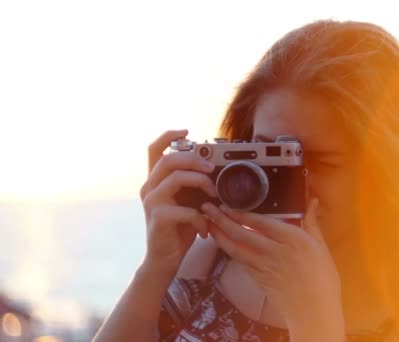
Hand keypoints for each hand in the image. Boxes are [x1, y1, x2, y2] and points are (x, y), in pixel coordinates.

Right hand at [139, 129, 216, 275]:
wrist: (165, 259)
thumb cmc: (179, 229)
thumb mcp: (188, 201)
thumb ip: (194, 184)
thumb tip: (215, 168)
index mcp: (156, 181)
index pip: (154, 149)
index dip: (169, 135)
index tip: (187, 130)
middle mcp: (149, 188)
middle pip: (169, 160)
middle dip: (194, 159)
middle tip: (212, 169)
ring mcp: (152, 202)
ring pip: (176, 178)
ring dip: (201, 183)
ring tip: (214, 196)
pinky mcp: (159, 218)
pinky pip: (185, 209)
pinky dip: (201, 217)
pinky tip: (205, 226)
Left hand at [200, 199, 342, 324]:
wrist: (314, 309)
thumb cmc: (322, 277)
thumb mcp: (320, 246)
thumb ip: (312, 222)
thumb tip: (312, 201)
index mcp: (292, 239)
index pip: (260, 222)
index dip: (240, 213)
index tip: (226, 205)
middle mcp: (275, 251)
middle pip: (242, 233)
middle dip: (222, 220)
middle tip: (207, 209)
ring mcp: (264, 266)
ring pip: (236, 248)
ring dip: (220, 236)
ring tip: (208, 224)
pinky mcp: (259, 279)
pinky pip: (241, 262)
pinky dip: (230, 251)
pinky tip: (223, 244)